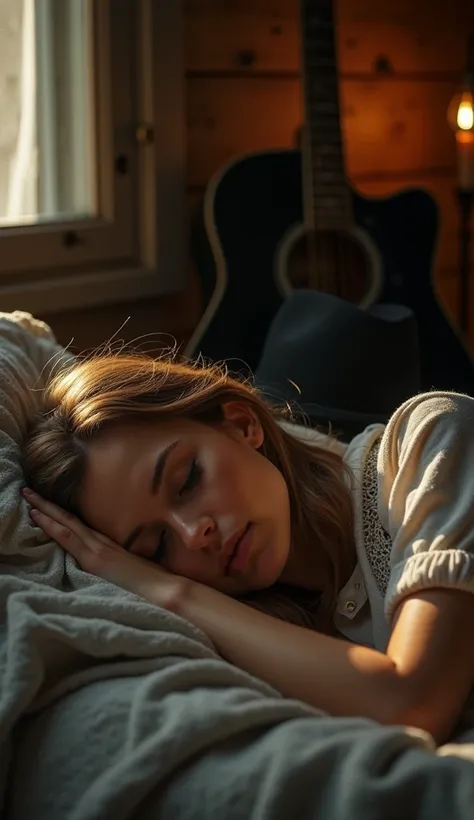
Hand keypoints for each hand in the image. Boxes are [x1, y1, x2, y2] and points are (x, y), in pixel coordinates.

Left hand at [21, 488, 186, 610]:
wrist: (163, 587)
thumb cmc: (151, 582)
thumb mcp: (128, 569)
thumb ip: (114, 563)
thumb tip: (104, 564)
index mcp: (107, 545)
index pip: (78, 525)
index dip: (60, 513)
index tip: (43, 503)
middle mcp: (100, 542)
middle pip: (68, 519)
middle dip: (46, 505)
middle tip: (26, 491)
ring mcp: (97, 549)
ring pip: (65, 524)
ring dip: (45, 510)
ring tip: (27, 497)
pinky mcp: (95, 559)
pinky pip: (68, 537)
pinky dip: (52, 525)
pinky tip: (38, 517)